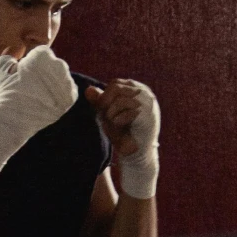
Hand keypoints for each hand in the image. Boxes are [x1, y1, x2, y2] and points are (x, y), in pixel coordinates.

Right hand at [0, 44, 77, 170]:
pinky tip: (48, 101)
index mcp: (43, 55)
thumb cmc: (5, 93)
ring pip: (62, 78)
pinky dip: (60, 95)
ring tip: (38, 95)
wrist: (14, 119)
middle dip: (45, 72)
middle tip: (32, 86)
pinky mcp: (71, 97)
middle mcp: (58, 65)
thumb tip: (14, 50)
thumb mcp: (0, 68)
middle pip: (54, 64)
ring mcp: (66, 82)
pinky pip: (69, 91)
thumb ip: (9, 55)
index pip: (42, 53)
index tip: (25, 74)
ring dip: (53, 83)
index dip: (32, 63)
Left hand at [87, 78, 159, 198]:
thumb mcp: (108, 114)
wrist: (137, 152)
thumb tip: (88, 89)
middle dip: (106, 104)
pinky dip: (118, 121)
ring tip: (114, 123)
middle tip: (106, 117)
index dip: (104, 96)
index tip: (102, 110)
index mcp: (138, 89)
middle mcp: (146, 94)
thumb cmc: (123, 132)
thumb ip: (100, 101)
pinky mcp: (148, 117)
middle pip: (116, 89)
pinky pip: (127, 113)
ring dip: (111, 114)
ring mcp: (149, 105)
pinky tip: (120, 127)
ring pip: (120, 100)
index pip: (115, 84)